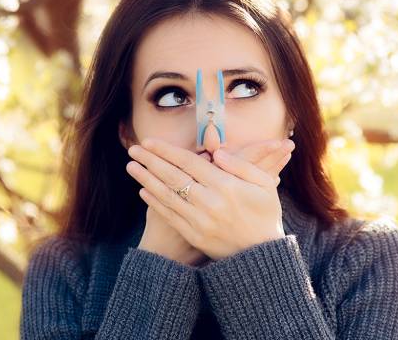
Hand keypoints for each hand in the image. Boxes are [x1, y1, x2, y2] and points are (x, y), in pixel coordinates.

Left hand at [130, 139, 294, 263]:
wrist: (263, 254)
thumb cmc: (266, 214)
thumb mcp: (264, 185)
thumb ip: (241, 165)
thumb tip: (216, 152)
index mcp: (227, 186)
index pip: (190, 162)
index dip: (168, 151)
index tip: (150, 141)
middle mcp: (210, 203)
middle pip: (174, 177)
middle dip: (151, 161)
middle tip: (134, 149)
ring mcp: (200, 221)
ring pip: (167, 195)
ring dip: (146, 179)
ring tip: (131, 166)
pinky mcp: (195, 236)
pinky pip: (170, 215)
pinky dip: (155, 202)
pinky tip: (144, 190)